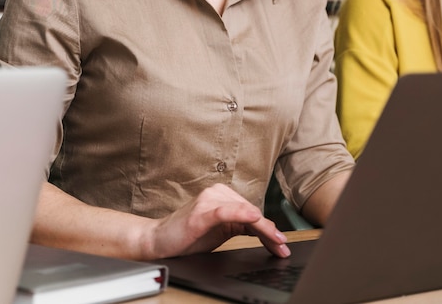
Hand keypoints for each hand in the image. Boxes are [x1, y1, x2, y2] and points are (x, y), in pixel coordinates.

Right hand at [139, 183, 289, 259]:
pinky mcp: (201, 212)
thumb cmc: (188, 236)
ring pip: (243, 211)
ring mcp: (208, 201)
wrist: (158, 241)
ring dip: (263, 227)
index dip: (269, 228)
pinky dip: (242, 214)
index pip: (251, 211)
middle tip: (283, 247)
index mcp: (222, 196)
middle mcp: (216, 194)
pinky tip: (254, 218)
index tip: (282, 244)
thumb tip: (265, 232)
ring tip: (276, 241)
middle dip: (270, 231)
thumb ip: (239, 226)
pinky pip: (226, 211)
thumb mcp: (219, 232)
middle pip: (251, 212)